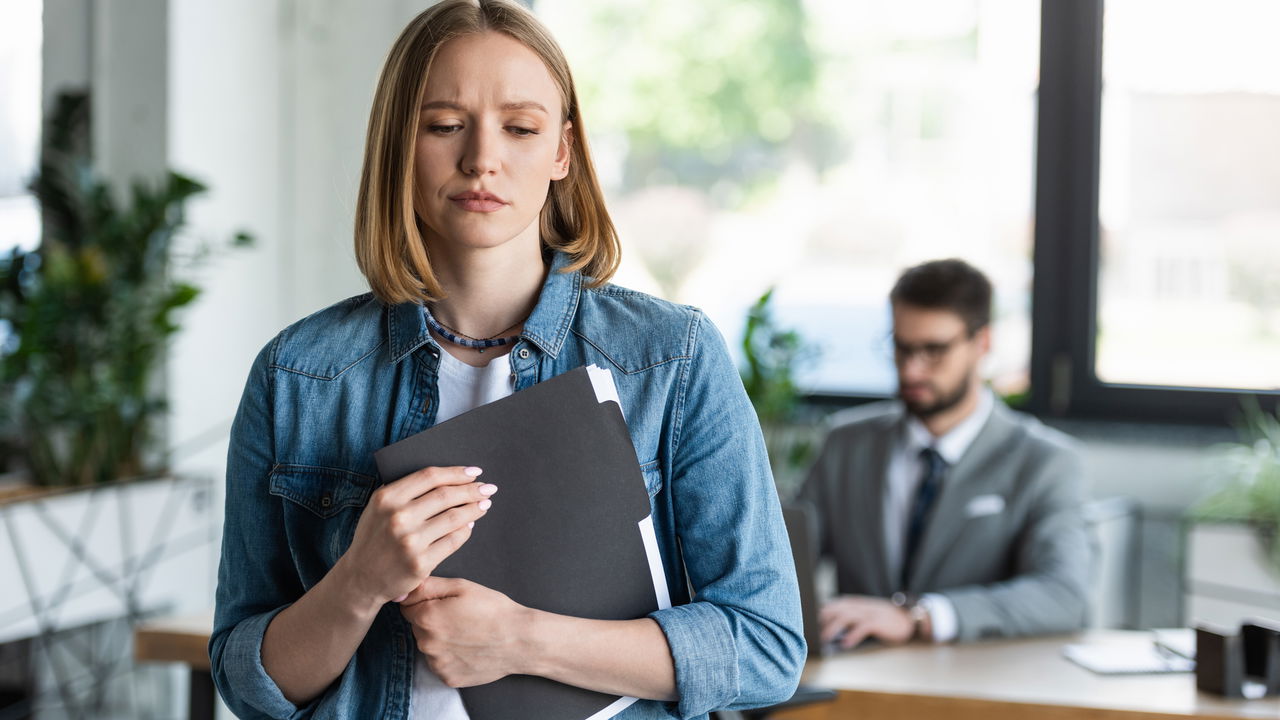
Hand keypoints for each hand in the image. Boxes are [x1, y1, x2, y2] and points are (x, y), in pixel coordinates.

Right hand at [337, 466, 497, 607]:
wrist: (361, 578)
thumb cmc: (374, 538)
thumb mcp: (378, 508)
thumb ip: (404, 491)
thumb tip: (447, 478)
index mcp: (386, 498)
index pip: (430, 477)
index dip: (456, 472)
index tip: (474, 471)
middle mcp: (398, 517)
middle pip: (446, 495)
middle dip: (472, 490)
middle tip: (487, 488)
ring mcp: (410, 541)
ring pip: (454, 517)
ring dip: (474, 509)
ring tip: (484, 504)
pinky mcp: (421, 563)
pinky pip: (453, 541)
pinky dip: (466, 531)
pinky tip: (470, 525)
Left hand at [400, 577, 531, 687]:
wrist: (519, 641)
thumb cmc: (493, 609)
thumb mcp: (462, 586)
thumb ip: (427, 586)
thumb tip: (402, 591)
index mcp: (427, 618)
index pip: (408, 607)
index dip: (426, 602)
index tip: (447, 604)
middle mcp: (426, 644)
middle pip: (417, 628)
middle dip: (432, 621)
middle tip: (459, 618)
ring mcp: (437, 664)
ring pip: (428, 647)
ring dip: (440, 640)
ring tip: (466, 634)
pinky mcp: (447, 678)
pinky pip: (440, 664)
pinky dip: (449, 657)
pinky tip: (468, 649)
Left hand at [819, 595, 915, 648]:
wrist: (905, 617)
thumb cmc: (880, 618)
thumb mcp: (861, 613)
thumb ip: (845, 617)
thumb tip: (825, 629)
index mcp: (851, 603)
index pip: (829, 605)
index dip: (816, 614)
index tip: (805, 625)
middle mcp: (857, 606)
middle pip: (834, 610)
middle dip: (820, 621)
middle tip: (810, 633)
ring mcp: (867, 613)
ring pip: (845, 618)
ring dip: (832, 628)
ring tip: (823, 639)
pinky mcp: (878, 622)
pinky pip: (863, 627)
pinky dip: (853, 635)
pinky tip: (845, 644)